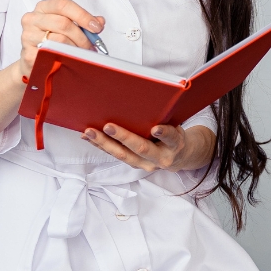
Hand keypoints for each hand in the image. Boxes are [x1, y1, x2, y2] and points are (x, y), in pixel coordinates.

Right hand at [18, 0, 104, 80]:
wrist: (34, 61)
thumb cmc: (53, 40)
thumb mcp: (69, 26)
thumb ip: (84, 22)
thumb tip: (99, 21)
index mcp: (43, 7)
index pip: (63, 5)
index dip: (83, 16)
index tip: (97, 27)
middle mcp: (32, 18)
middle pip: (63, 23)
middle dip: (82, 36)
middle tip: (91, 46)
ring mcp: (28, 36)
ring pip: (60, 39)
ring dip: (76, 48)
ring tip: (82, 53)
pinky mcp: (28, 53)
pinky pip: (53, 54)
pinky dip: (66, 57)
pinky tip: (71, 59)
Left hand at [81, 122, 215, 172]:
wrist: (180, 157)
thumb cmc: (176, 136)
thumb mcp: (178, 126)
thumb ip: (166, 121)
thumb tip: (146, 104)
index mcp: (175, 145)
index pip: (171, 138)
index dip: (164, 133)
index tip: (156, 129)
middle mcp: (161, 158)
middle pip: (141, 148)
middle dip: (123, 137)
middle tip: (108, 127)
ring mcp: (147, 165)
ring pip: (124, 155)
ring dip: (105, 143)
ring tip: (90, 132)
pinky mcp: (135, 165)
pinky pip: (117, 156)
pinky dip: (102, 146)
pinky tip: (90, 138)